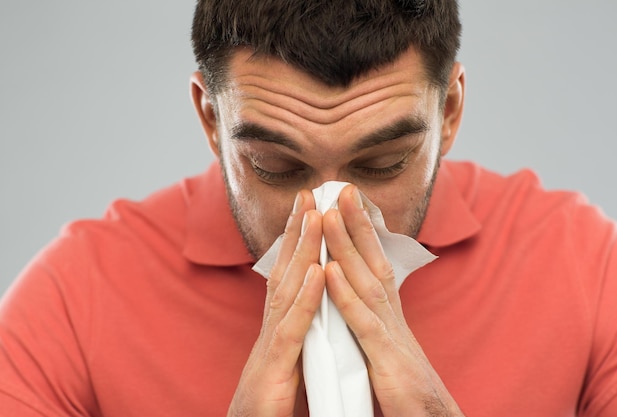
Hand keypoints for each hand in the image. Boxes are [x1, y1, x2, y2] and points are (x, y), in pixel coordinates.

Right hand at [228, 190, 324, 416]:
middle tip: (309, 193)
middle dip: (298, 230)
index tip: (310, 209)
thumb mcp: (285, 356)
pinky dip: (308, 297)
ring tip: (316, 215)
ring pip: (288, 288)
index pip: (289, 274)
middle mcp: (272, 325)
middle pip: (285, 270)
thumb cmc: (269, 398)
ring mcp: (271, 342)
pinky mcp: (276, 366)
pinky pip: (294, 327)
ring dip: (303, 250)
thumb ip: (296, 329)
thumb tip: (309, 307)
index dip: (298, 241)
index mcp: (279, 324)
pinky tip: (320, 270)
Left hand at [323, 185, 463, 416]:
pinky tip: (330, 270)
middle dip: (357, 223)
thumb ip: (373, 317)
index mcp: (389, 312)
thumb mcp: (387, 343)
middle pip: (374, 260)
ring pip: (367, 282)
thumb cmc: (406, 385)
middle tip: (341, 187)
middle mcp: (392, 314)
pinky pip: (363, 322)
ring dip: (348, 246)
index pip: (375, 263)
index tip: (347, 202)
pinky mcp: (386, 358)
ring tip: (328, 215)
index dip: (362, 232)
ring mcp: (391, 333)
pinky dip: (346, 295)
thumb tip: (359, 293)